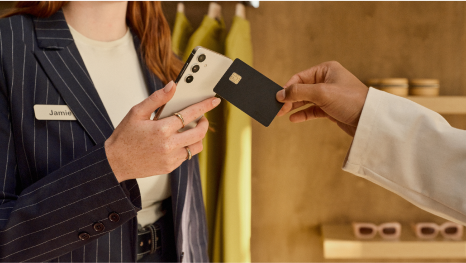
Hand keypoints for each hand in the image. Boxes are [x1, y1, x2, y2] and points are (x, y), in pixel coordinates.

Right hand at [105, 81, 220, 182]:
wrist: (116, 162)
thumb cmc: (125, 136)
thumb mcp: (137, 112)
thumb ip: (157, 99)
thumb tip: (172, 86)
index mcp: (161, 129)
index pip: (190, 114)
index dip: (204, 106)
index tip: (214, 101)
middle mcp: (169, 145)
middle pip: (199, 132)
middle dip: (204, 123)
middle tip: (201, 118)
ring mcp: (171, 158)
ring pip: (196, 146)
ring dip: (197, 137)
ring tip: (189, 130)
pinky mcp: (170, 167)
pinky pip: (186, 156)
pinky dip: (186, 147)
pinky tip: (177, 142)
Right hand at [276, 61, 368, 136]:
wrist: (369, 120)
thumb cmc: (350, 101)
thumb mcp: (321, 93)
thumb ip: (299, 92)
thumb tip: (280, 94)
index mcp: (326, 70)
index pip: (300, 77)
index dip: (288, 88)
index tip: (278, 99)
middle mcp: (328, 80)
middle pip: (302, 88)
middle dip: (290, 98)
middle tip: (278, 109)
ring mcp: (330, 94)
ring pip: (306, 99)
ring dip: (294, 106)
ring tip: (282, 114)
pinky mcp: (331, 108)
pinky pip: (313, 109)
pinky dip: (303, 114)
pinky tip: (294, 118)